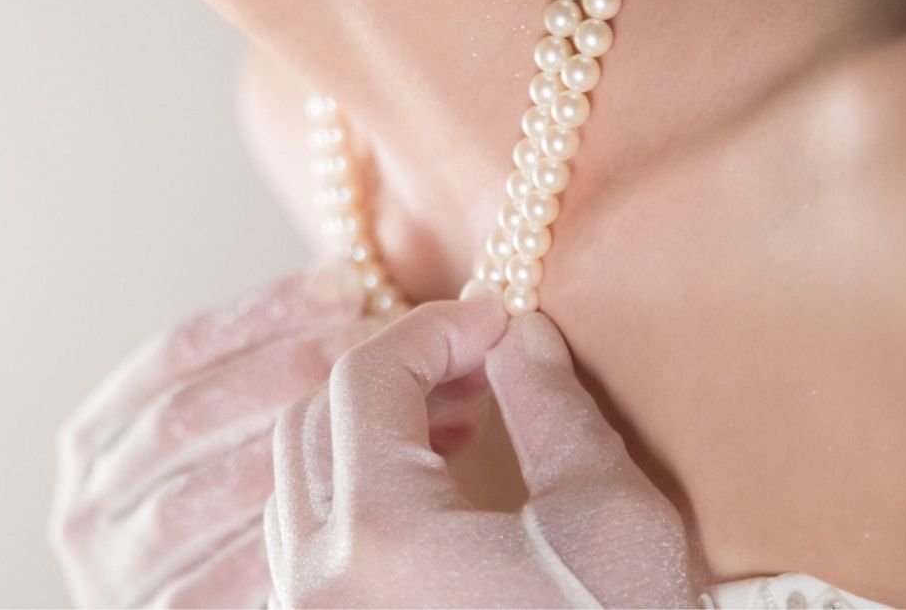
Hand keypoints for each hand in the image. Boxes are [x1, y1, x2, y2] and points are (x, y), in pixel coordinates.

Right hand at [49, 263, 382, 607]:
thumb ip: (262, 375)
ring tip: (379, 413)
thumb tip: (346, 285)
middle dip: (285, 369)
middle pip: (186, 415)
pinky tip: (355, 500)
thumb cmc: (231, 525)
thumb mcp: (226, 442)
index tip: (342, 283)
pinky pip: (225, 573)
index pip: (173, 353)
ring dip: (294, 448)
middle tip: (371, 342)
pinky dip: (288, 536)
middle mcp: (87, 504)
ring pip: (203, 493)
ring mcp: (114, 573)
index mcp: (93, 440)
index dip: (260, 312)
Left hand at [264, 297, 696, 607]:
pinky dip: (351, 495)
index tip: (495, 322)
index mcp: (378, 537)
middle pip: (311, 421)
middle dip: (392, 377)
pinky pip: (303, 544)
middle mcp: (317, 582)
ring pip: (298, 482)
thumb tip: (518, 336)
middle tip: (474, 373)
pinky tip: (421, 500)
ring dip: (364, 435)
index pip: (366, 378)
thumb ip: (551, 406)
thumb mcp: (608, 519)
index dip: (433, 330)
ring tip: (452, 428)